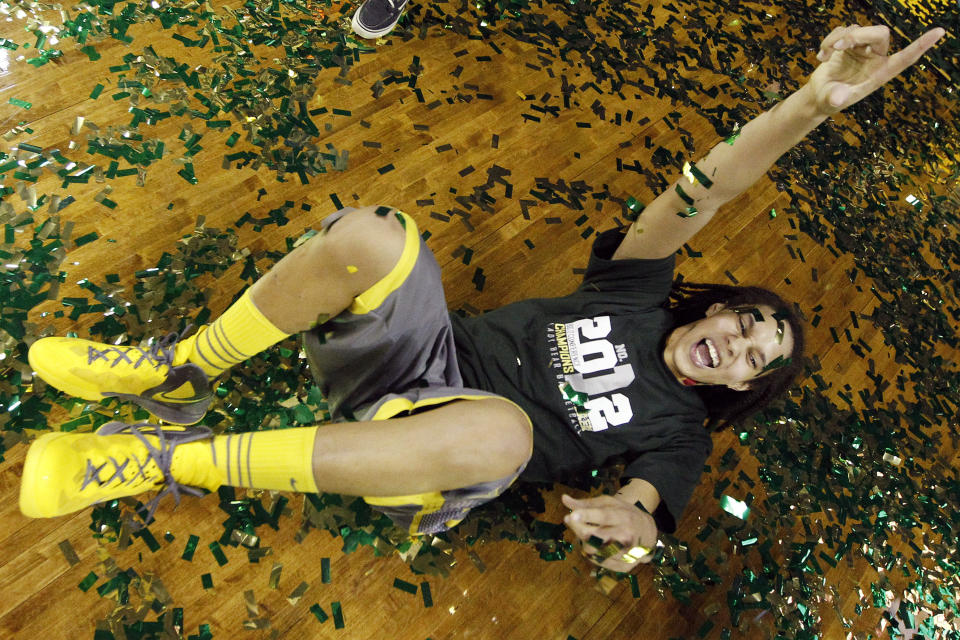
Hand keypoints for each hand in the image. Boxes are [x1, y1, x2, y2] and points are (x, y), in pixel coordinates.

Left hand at [562, 494, 656, 571]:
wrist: (648, 531)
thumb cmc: (624, 513)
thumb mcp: (609, 503)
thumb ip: (586, 503)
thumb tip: (564, 499)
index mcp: (623, 516)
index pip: (603, 516)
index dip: (587, 516)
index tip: (571, 515)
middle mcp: (626, 535)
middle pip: (594, 536)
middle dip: (578, 528)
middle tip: (571, 519)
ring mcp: (626, 552)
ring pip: (593, 550)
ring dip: (584, 541)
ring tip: (587, 532)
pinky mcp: (624, 566)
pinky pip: (598, 561)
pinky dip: (592, 553)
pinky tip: (595, 544)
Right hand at [807, 24, 944, 114]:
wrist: (818, 95)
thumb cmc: (829, 101)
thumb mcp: (831, 102)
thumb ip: (836, 99)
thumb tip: (837, 99)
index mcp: (880, 73)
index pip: (905, 58)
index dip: (921, 45)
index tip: (939, 32)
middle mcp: (875, 58)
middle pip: (880, 33)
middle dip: (858, 36)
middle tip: (838, 47)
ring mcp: (862, 49)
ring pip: (858, 29)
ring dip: (838, 39)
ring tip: (824, 55)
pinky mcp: (848, 44)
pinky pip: (843, 30)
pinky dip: (829, 40)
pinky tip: (821, 56)